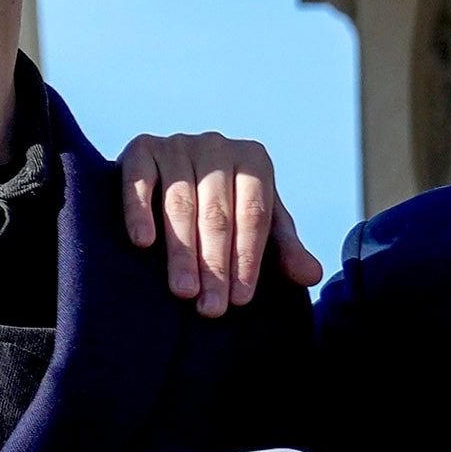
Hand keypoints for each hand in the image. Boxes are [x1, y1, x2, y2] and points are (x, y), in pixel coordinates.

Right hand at [117, 131, 317, 314]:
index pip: (254, 214)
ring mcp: (177, 144)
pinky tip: (142, 243)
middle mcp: (216, 145)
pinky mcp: (140, 146)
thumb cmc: (224, 207)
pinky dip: (139, 211)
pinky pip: (139, 181)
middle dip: (214, 264)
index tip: (240, 299)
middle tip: (210, 307)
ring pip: (180, 203)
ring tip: (183, 291)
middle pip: (217, 213)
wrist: (172, 173)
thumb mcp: (257, 225)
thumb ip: (283, 249)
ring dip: (181, 251)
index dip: (247, 258)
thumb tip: (312, 276)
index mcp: (253, 160)